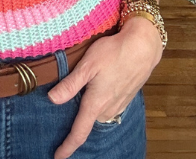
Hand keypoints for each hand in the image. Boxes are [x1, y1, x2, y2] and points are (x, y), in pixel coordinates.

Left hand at [48, 18, 162, 158]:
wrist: (143, 47)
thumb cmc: (113, 52)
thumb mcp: (87, 65)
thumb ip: (70, 84)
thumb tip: (52, 99)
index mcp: (96, 103)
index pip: (79, 132)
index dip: (68, 146)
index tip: (58, 157)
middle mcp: (108, 108)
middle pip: (89, 122)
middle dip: (78, 123)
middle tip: (66, 115)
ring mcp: (119, 104)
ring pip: (100, 114)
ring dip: (91, 110)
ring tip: (84, 98)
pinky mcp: (126, 97)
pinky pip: (110, 108)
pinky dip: (102, 104)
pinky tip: (100, 91)